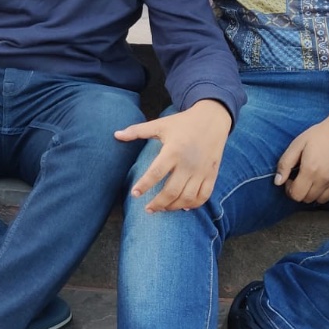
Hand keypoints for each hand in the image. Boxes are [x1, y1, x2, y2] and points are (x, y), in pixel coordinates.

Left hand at [117, 100, 231, 211]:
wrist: (213, 118)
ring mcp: (201, 171)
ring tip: (162, 208)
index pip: (156, 172)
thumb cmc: (183, 122)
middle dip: (158, 203)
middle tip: (147, 209)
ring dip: (173, 206)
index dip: (144, 185)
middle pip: (171, 191)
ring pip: (187, 197)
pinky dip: (193, 205)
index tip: (134, 194)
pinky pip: (203, 196)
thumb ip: (137, 131)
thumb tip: (116, 135)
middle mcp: (188, 163)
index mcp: (173, 150)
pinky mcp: (211, 174)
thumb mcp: (160, 124)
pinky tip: (183, 207)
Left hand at [274, 115, 328, 204]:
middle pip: (308, 199)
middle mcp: (326, 180)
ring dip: (315, 192)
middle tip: (303, 177)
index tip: (292, 179)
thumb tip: (277, 182)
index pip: (296, 195)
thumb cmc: (321, 134)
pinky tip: (328, 176)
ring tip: (316, 177)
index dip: (290, 190)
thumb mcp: (298, 144)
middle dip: (301, 191)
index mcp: (311, 170)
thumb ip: (285, 164)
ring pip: (322, 200)